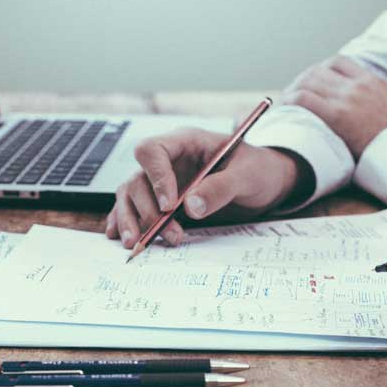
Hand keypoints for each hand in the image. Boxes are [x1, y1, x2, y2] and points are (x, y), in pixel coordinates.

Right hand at [106, 128, 304, 247]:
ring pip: (130, 195)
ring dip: (131, 220)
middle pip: (138, 179)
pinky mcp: (162, 200)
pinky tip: (120, 237)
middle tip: (169, 234)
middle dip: (148, 210)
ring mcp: (162, 181)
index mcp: (185, 142)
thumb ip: (220, 188)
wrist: (266, 183)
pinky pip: (134, 208)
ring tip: (137, 244)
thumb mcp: (247, 175)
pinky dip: (125, 222)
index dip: (156, 178)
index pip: (152, 151)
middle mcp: (168, 160)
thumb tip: (191, 207)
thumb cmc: (258, 170)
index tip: (169, 206)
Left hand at [287, 55, 386, 157]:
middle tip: (291, 96)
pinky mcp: (337, 116)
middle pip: (318, 71)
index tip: (313, 82)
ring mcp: (347, 99)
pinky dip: (289, 102)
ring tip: (284, 104)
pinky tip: (284, 110)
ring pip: (307, 82)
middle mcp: (358, 85)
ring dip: (292, 91)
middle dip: (301, 82)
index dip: (320, 70)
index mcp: (372, 81)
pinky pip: (303, 99)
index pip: (338, 62)